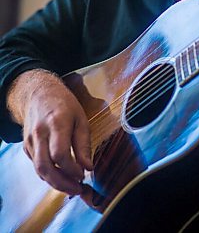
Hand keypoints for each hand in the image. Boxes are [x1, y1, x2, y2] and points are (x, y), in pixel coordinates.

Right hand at [8, 70, 93, 194]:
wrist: (39, 93)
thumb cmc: (63, 104)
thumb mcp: (80, 118)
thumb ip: (84, 144)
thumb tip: (88, 167)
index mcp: (56, 123)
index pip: (59, 154)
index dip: (71, 169)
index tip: (83, 175)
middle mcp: (39, 133)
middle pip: (45, 166)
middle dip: (62, 183)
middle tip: (78, 189)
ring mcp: (30, 140)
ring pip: (39, 169)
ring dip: (55, 183)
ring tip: (72, 186)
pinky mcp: (26, 146)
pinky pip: (37, 166)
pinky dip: (49, 174)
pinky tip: (61, 175)